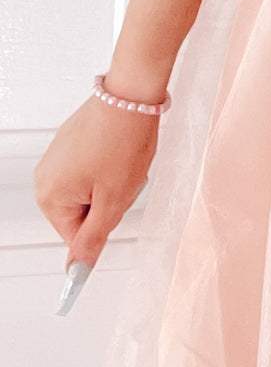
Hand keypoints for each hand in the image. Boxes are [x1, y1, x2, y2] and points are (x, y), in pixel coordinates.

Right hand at [34, 93, 159, 274]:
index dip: (104, 223)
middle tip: (123, 180)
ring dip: (110, 184)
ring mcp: (56, 157)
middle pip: (82, 212)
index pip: (76, 236)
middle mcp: (45, 177)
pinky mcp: (69, 142)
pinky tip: (119, 150)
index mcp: (50, 197)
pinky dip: (108, 165)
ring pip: (89, 190)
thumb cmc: (122, 142)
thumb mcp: (112, 201)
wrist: (130, 96)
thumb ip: (93, 239)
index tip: (118, 203)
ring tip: (123, 163)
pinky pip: (89, 169)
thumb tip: (77, 270)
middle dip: (107, 202)